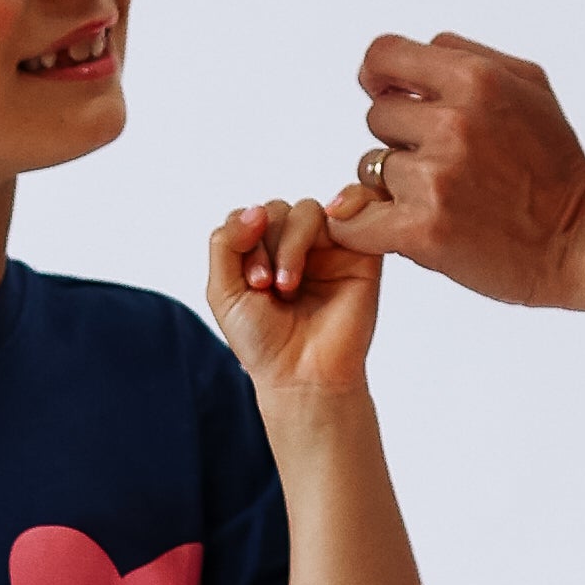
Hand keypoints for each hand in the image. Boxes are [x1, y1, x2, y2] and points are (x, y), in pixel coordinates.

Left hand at [209, 198, 379, 396]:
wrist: (302, 375)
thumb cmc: (263, 342)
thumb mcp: (223, 291)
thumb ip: (224, 243)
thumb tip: (255, 209)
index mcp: (263, 253)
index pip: (250, 217)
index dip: (245, 239)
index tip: (252, 283)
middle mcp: (295, 247)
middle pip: (276, 210)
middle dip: (266, 244)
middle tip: (267, 286)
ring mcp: (328, 248)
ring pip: (307, 210)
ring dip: (291, 242)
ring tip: (288, 285)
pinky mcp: (360, 253)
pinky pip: (352, 210)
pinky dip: (338, 213)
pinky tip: (323, 245)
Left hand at [328, 32, 584, 307]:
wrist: (581, 241)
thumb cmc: (556, 165)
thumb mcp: (529, 85)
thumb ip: (466, 57)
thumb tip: (400, 61)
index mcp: (476, 79)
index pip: (383, 55)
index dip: (378, 75)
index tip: (388, 93)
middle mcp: (452, 123)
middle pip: (377, 114)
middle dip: (402, 136)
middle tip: (445, 161)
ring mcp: (435, 179)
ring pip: (370, 167)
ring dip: (396, 184)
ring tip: (444, 197)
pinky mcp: (422, 231)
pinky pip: (356, 222)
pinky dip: (367, 227)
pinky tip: (396, 229)